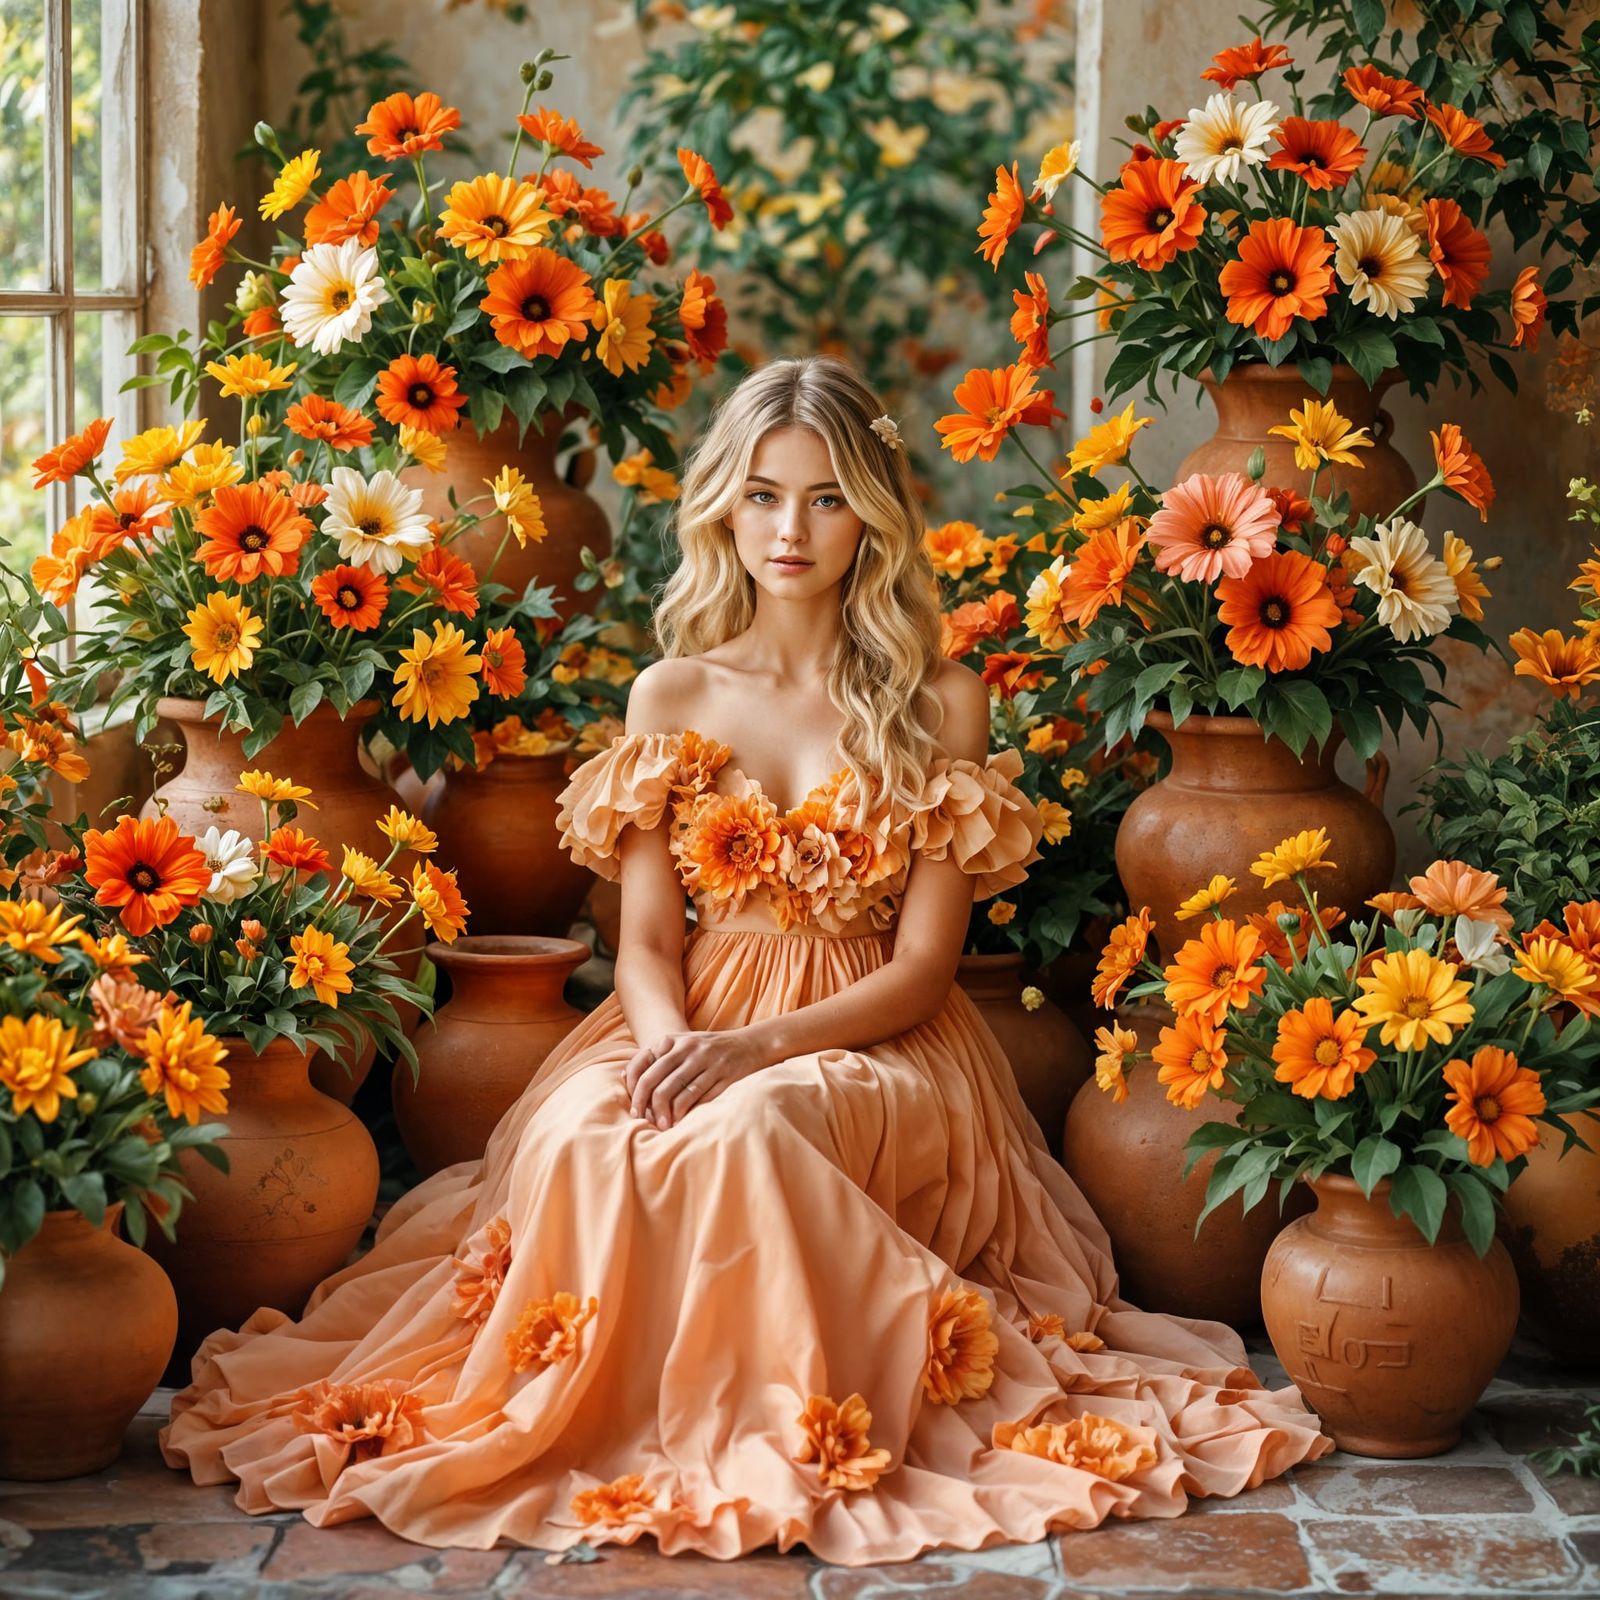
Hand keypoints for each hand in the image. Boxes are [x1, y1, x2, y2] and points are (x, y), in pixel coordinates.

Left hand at [622, 1027, 768, 1128]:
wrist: (749, 1044)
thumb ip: (656, 1057)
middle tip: (643, 1120)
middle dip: (645, 1104)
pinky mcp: (723, 1075)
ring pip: (676, 1090)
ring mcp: (708, 1061)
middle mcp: (689, 1048)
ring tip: (662, 1125)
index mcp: (674, 1040)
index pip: (643, 1063)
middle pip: (656, 1079)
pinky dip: (686, 1111)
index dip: (634, 1087)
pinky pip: (699, 1096)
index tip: (633, 1107)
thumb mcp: (682, 1044)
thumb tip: (625, 1078)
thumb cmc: (707, 1049)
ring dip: (665, 1112)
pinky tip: (681, 1121)